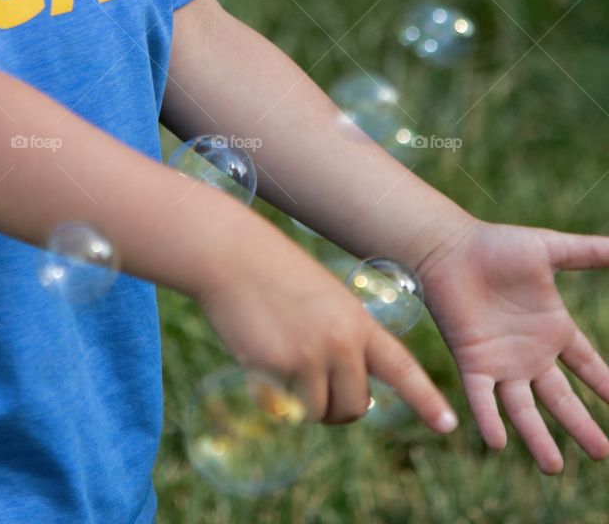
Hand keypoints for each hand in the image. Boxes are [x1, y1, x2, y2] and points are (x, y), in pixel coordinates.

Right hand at [197, 237, 457, 433]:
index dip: (426, 399)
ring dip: (305, 404)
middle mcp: (342, 341)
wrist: (234, 256)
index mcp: (358, 321)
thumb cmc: (274, 275)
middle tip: (314, 390)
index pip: (401, 368)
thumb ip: (342, 340)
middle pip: (355, 406)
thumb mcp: (324, 301)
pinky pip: (287, 406)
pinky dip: (276, 398)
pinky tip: (262, 364)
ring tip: (285, 369)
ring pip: (320, 412)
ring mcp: (312, 355)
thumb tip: (346, 396)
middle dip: (338, 408)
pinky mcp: (281, 367)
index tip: (448, 425)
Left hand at [417, 219, 608, 472]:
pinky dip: (489, 419)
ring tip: (552, 468)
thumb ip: (588, 252)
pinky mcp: (472, 362)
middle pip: (561, 399)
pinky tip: (499, 443)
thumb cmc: (495, 245)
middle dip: (581, 426)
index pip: (587, 366)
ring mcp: (501, 361)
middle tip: (601, 454)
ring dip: (538, 439)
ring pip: (524, 410)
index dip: (605, 386)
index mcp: (551, 329)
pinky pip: (482, 398)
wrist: (448, 247)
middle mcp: (529, 353)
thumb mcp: (550, 249)